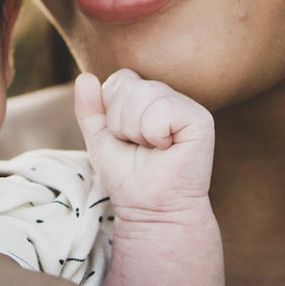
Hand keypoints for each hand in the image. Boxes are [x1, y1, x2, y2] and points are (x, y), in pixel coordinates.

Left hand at [75, 70, 213, 217]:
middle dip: (121, 123)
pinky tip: (166, 149)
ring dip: (136, 130)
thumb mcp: (99, 139)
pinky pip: (162, 109)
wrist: (149, 209)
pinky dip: (155, 134)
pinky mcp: (200, 119)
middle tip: (139, 147)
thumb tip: (83, 76)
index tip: (124, 138)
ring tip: (151, 149)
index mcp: (147, 97)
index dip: (112, 111)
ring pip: (144, 94)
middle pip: (129, 85)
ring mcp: (186, 106)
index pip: (121, 78)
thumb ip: (89, 109)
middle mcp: (168, 96)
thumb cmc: (128, 177)